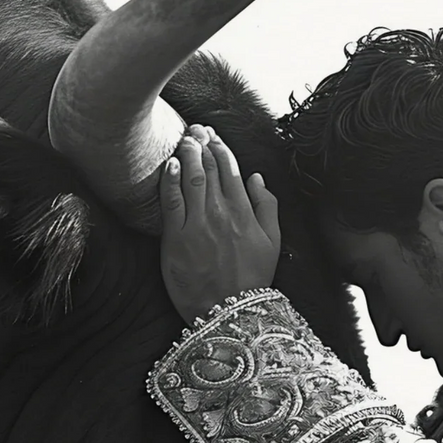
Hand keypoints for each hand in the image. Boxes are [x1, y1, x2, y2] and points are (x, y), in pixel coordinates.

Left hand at [159, 124, 280, 322]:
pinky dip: (170, 179)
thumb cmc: (252, 280)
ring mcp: (198, 225)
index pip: (231, 169)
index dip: (220, 148)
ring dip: (187, 153)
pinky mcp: (176, 238)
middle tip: (195, 128)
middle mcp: (222, 213)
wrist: (229, 313)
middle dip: (202, 143)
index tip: (213, 136)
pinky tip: (169, 164)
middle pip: (209, 168)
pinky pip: (171, 201)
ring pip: (190, 178)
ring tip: (184, 138)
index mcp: (246, 213)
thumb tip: (257, 177)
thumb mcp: (273, 244)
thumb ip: (268, 207)